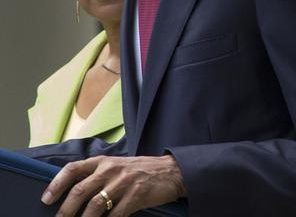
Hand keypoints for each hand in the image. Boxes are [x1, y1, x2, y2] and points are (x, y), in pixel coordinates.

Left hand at [41, 155, 185, 216]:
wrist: (173, 172)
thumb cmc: (142, 171)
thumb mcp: (118, 166)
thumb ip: (98, 175)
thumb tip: (73, 195)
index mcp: (104, 161)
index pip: (73, 169)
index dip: (56, 184)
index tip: (46, 199)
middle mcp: (112, 169)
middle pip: (80, 191)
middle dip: (65, 211)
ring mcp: (124, 182)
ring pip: (94, 206)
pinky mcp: (137, 195)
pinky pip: (115, 215)